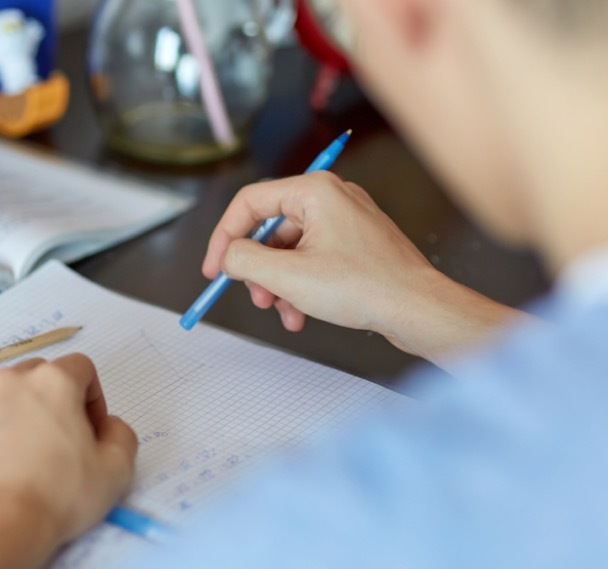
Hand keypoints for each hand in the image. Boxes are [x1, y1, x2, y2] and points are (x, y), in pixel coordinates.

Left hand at [0, 354, 137, 547]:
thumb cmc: (57, 496)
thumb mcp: (117, 469)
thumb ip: (121, 434)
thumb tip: (107, 427)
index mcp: (52, 381)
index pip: (81, 368)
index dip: (93, 398)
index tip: (92, 431)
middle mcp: (9, 382)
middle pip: (39, 375)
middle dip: (54, 401)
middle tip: (61, 441)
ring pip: (3, 395)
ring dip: (19, 414)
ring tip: (27, 456)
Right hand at [202, 172, 518, 363]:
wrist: (418, 309)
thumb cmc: (368, 287)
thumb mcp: (289, 277)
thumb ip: (245, 261)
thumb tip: (228, 256)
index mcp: (314, 191)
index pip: (249, 202)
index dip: (224, 237)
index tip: (214, 268)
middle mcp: (331, 198)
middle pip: (270, 229)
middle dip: (258, 269)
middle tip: (256, 297)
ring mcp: (345, 220)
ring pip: (290, 250)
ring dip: (279, 284)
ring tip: (285, 312)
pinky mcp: (355, 244)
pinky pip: (312, 259)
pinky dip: (300, 286)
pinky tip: (302, 312)